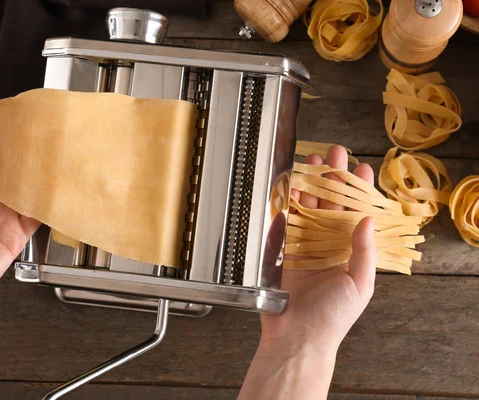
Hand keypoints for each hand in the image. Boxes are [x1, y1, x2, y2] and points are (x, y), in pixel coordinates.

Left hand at [0, 138, 39, 320]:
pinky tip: (55, 192)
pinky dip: (47, 205)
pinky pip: (35, 217)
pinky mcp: (15, 236)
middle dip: (21, 158)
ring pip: (25, 191)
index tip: (9, 128)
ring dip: (37, 178)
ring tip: (52, 159)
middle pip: (8, 173)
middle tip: (38, 139)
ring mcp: (1, 218)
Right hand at [239, 145, 376, 399]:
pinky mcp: (281, 258)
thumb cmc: (332, 317)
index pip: (355, 214)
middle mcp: (327, 248)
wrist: (297, 339)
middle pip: (328, 207)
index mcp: (348, 254)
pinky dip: (283, 214)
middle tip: (329, 154)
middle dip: (329, 180)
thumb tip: (368, 218)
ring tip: (307, 166)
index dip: (357, 191)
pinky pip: (282, 231)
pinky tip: (285, 198)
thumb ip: (363, 250)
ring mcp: (303, 252)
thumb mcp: (359, 283)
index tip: (359, 168)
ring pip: (305, 212)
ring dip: (306, 189)